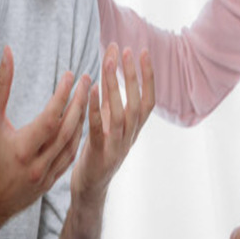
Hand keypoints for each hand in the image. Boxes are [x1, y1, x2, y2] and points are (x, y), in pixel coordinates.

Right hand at [0, 46, 89, 238]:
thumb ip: (1, 87)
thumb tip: (8, 53)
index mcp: (22, 149)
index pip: (50, 119)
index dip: (62, 96)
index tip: (71, 74)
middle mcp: (37, 164)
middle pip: (67, 129)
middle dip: (80, 102)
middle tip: (87, 78)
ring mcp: (48, 174)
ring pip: (74, 142)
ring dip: (83, 117)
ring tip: (88, 93)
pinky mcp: (55, 180)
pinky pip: (72, 154)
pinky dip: (79, 135)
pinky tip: (84, 117)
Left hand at [70, 43, 154, 206]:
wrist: (90, 188)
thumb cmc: (99, 150)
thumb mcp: (109, 122)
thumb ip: (111, 98)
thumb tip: (112, 67)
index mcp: (135, 128)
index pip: (149, 99)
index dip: (148, 76)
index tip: (143, 51)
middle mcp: (131, 136)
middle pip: (137, 103)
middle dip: (132, 75)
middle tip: (125, 51)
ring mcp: (117, 146)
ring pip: (122, 113)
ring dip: (115, 86)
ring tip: (108, 63)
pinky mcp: (100, 154)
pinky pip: (100, 128)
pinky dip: (97, 108)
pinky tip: (92, 89)